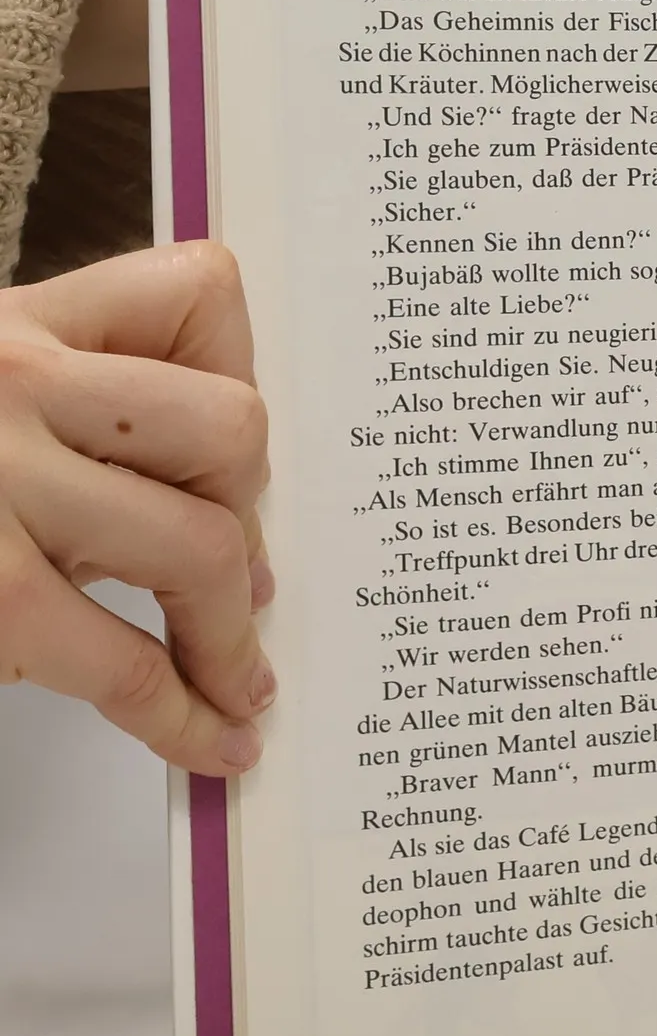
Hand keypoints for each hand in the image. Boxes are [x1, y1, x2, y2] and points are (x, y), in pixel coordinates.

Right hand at [0, 244, 272, 774]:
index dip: (241, 379)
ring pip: (201, 544)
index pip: (199, 295)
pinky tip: (208, 739)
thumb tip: (227, 536)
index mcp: (16, 323)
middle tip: (234, 584)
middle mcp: (10, 381)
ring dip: (229, 631)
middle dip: (253, 520)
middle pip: (231, 430)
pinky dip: (182, 713)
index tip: (234, 459)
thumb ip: (78, 414)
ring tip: (232, 677)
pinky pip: (124, 660)